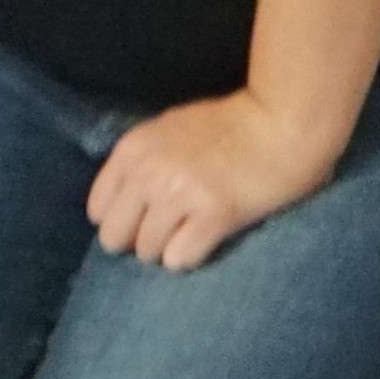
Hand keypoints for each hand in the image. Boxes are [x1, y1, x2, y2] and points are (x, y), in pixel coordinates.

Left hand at [86, 87, 345, 270]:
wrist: (282, 120)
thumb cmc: (230, 124)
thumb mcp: (169, 129)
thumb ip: (143, 160)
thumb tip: (124, 202)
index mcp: (133, 150)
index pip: (98, 209)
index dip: (117, 222)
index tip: (139, 225)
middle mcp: (149, 173)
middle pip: (115, 237)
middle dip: (136, 243)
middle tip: (161, 239)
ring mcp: (180, 194)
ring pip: (148, 251)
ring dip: (165, 253)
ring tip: (187, 239)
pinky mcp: (215, 214)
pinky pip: (180, 258)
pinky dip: (189, 258)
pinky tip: (204, 242)